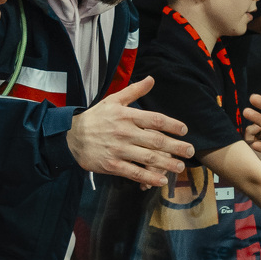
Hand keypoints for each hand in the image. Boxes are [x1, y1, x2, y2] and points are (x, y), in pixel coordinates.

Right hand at [66, 76, 193, 186]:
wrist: (70, 136)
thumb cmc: (96, 117)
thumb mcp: (113, 100)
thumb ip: (134, 91)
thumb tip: (151, 79)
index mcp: (127, 115)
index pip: (155, 120)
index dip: (172, 125)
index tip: (184, 130)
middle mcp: (125, 132)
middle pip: (156, 140)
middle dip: (176, 146)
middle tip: (190, 151)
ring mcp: (118, 150)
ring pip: (148, 157)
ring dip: (167, 163)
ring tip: (180, 167)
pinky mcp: (112, 165)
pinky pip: (134, 172)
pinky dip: (149, 177)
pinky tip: (161, 180)